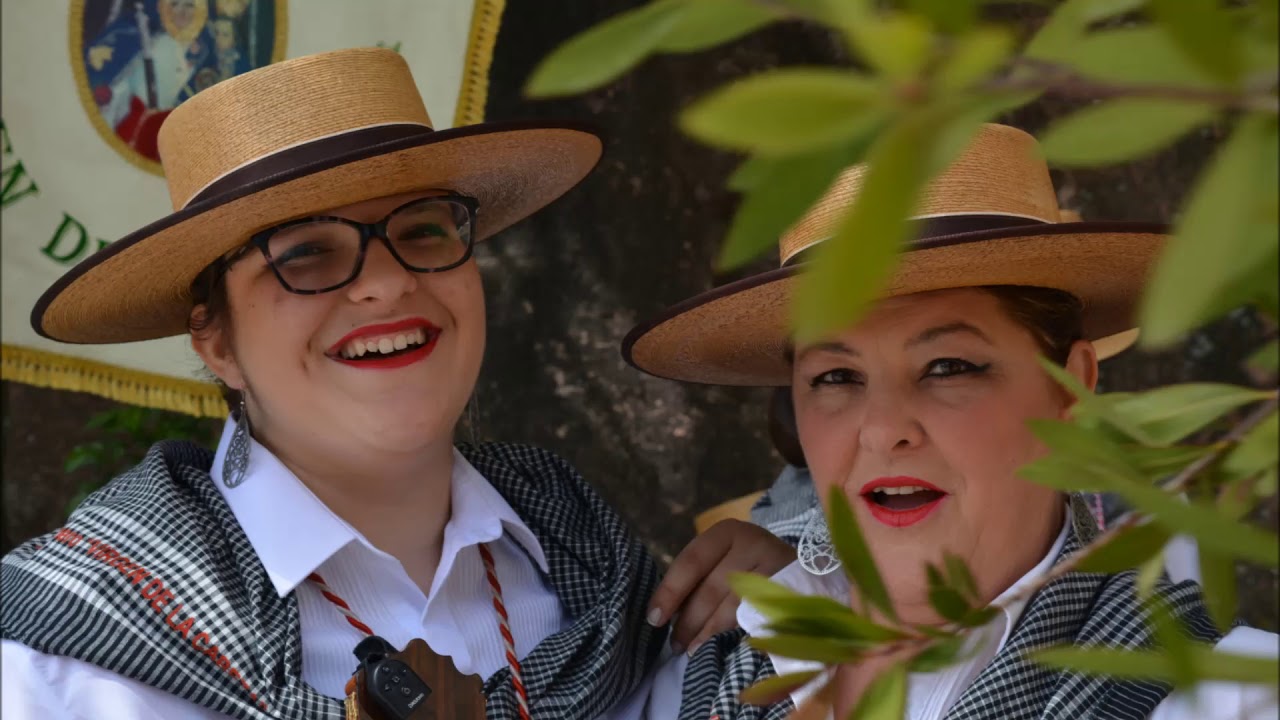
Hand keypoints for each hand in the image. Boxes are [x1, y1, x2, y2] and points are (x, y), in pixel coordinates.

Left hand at [647, 519, 796, 654]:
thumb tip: (664, 612)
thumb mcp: (724, 561)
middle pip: (710, 588)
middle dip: (687, 620)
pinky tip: (716, 647)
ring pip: (730, 607)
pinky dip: (729, 635)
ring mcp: (772, 568)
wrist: (804, 573)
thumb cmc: (750, 568)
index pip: (690, 562)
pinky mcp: (788, 593)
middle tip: (674, 643)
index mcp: (727, 533)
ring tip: (690, 650)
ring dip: (705, 633)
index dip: (670, 592)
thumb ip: (699, 578)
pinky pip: (751, 619)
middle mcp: (751, 543)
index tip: (654, 618)